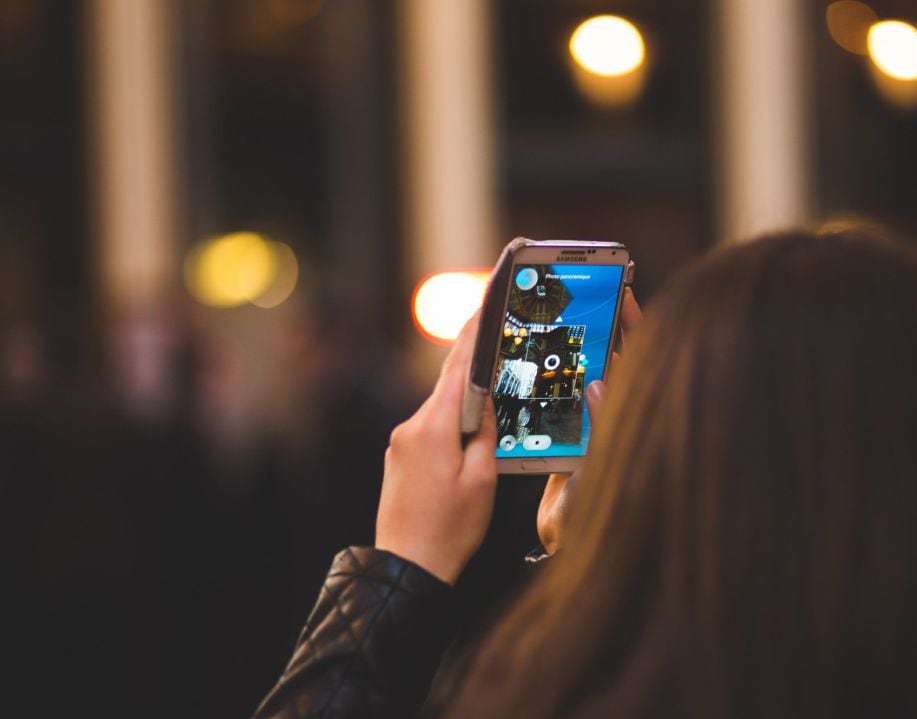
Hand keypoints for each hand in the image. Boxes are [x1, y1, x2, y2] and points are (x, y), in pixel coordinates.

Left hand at [375, 316, 497, 583]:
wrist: (407, 566)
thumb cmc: (450, 529)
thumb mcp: (482, 478)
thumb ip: (485, 431)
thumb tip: (484, 399)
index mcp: (433, 427)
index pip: (458, 367)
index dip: (474, 333)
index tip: (485, 303)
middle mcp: (411, 426)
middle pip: (448, 383)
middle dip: (473, 360)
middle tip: (493, 329)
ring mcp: (401, 441)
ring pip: (441, 407)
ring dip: (466, 400)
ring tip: (495, 392)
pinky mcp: (400, 456)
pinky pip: (431, 427)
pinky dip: (452, 422)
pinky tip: (471, 430)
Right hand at [536, 288, 640, 553]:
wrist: (572, 546)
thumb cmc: (604, 512)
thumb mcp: (608, 464)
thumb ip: (604, 424)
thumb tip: (600, 384)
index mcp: (633, 413)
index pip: (638, 358)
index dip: (632, 324)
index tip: (622, 291)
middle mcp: (614, 415)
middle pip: (607, 359)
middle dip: (594, 327)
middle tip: (575, 295)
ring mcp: (590, 426)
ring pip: (580, 376)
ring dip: (565, 351)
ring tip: (548, 318)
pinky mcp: (565, 438)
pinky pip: (556, 401)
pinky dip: (544, 381)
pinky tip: (528, 363)